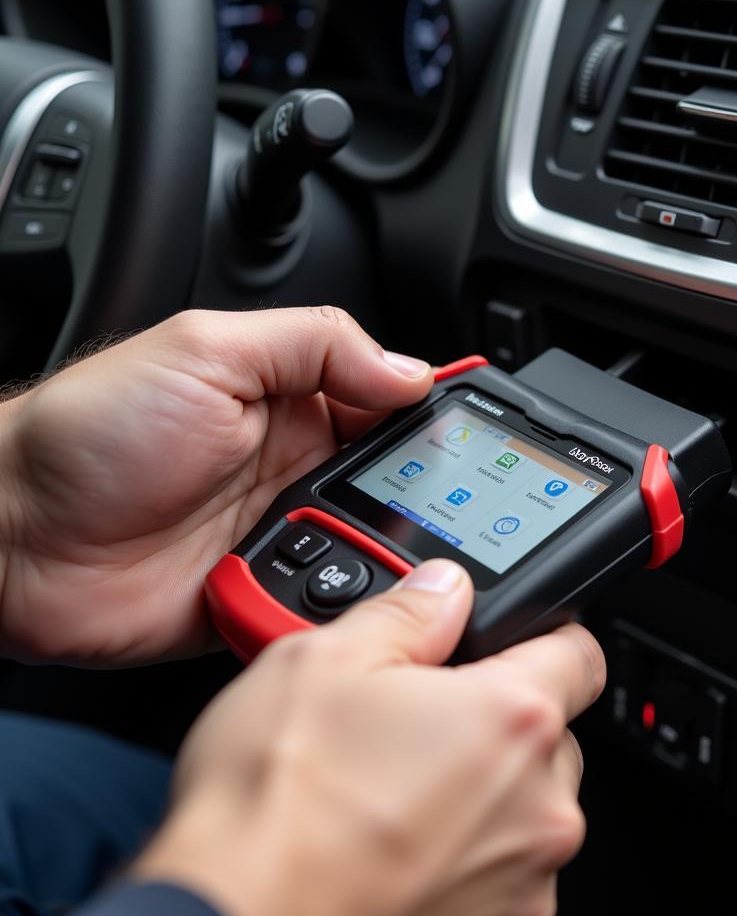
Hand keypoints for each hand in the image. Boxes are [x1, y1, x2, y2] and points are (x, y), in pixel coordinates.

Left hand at [0, 307, 433, 664]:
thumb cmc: (88, 434)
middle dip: (425, 495)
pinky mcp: (263, 594)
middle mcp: (296, 467)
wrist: (10, 538)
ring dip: (384, 553)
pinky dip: (342, 605)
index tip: (477, 435)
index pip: (392, 402)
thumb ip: (315, 344)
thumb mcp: (205, 350)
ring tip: (381, 548)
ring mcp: (282, 534)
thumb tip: (410, 370)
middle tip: (448, 507)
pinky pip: (328, 604)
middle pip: (397, 482)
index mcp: (292, 399)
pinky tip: (343, 596)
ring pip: (374, 549)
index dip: (437, 416)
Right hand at [134, 561, 605, 915]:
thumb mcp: (323, 660)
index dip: (546, 637)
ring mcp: (524, 882)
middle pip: (548, 734)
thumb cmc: (274, 808)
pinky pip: (503, 872)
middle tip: (421, 723)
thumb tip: (443, 589)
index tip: (512, 643)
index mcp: (511, 720)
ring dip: (481, 792)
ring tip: (394, 792)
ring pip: (525, 806)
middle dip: (497, 721)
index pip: (579, 652)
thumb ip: (407, 612)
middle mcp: (539, 806)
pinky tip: (397, 845)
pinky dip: (466, 855)